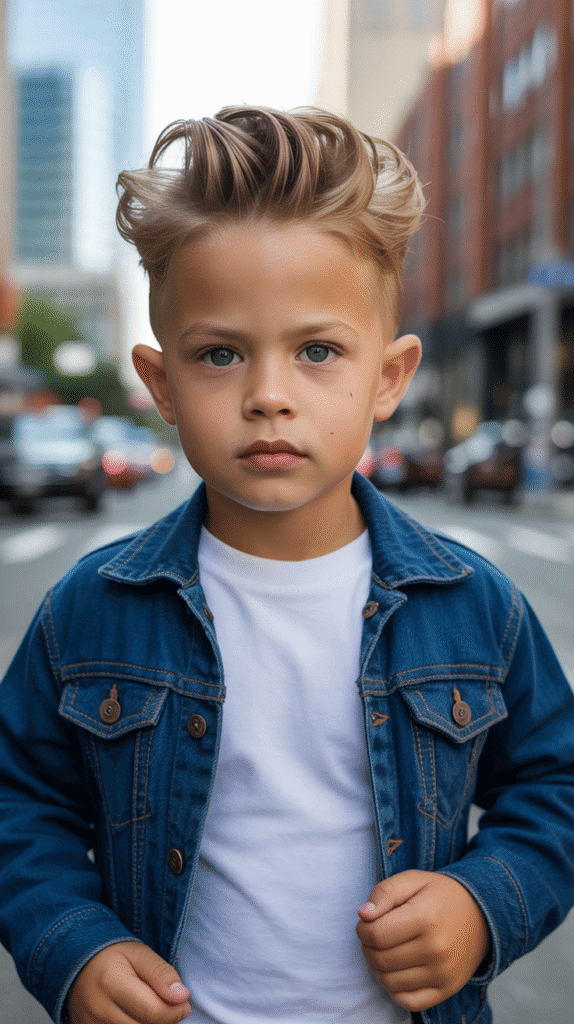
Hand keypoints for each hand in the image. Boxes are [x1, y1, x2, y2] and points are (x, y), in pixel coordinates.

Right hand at [67, 941, 190, 1023]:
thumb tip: (182, 997)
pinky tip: (138, 1016)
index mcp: (112, 983)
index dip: (174, 1010)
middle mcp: (98, 1009)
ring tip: (152, 1008)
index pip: (152, 1011)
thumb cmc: (113, 956)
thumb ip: (161, 973)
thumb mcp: (139, 954)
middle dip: (164, 1020)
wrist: (78, 964)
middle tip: (170, 1005)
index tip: (183, 1002)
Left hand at [356, 870, 489, 1012]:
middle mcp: (436, 949)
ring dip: (378, 968)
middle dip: (368, 947)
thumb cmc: (440, 895)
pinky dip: (395, 989)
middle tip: (373, 936)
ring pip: (390, 982)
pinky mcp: (447, 989)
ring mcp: (443, 973)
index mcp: (426, 918)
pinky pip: (409, 1002)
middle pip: (381, 959)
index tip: (367, 922)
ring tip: (384, 951)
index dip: (362, 929)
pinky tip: (397, 971)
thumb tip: (363, 915)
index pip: (377, 934)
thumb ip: (385, 892)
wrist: (482, 914)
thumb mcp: (413, 880)